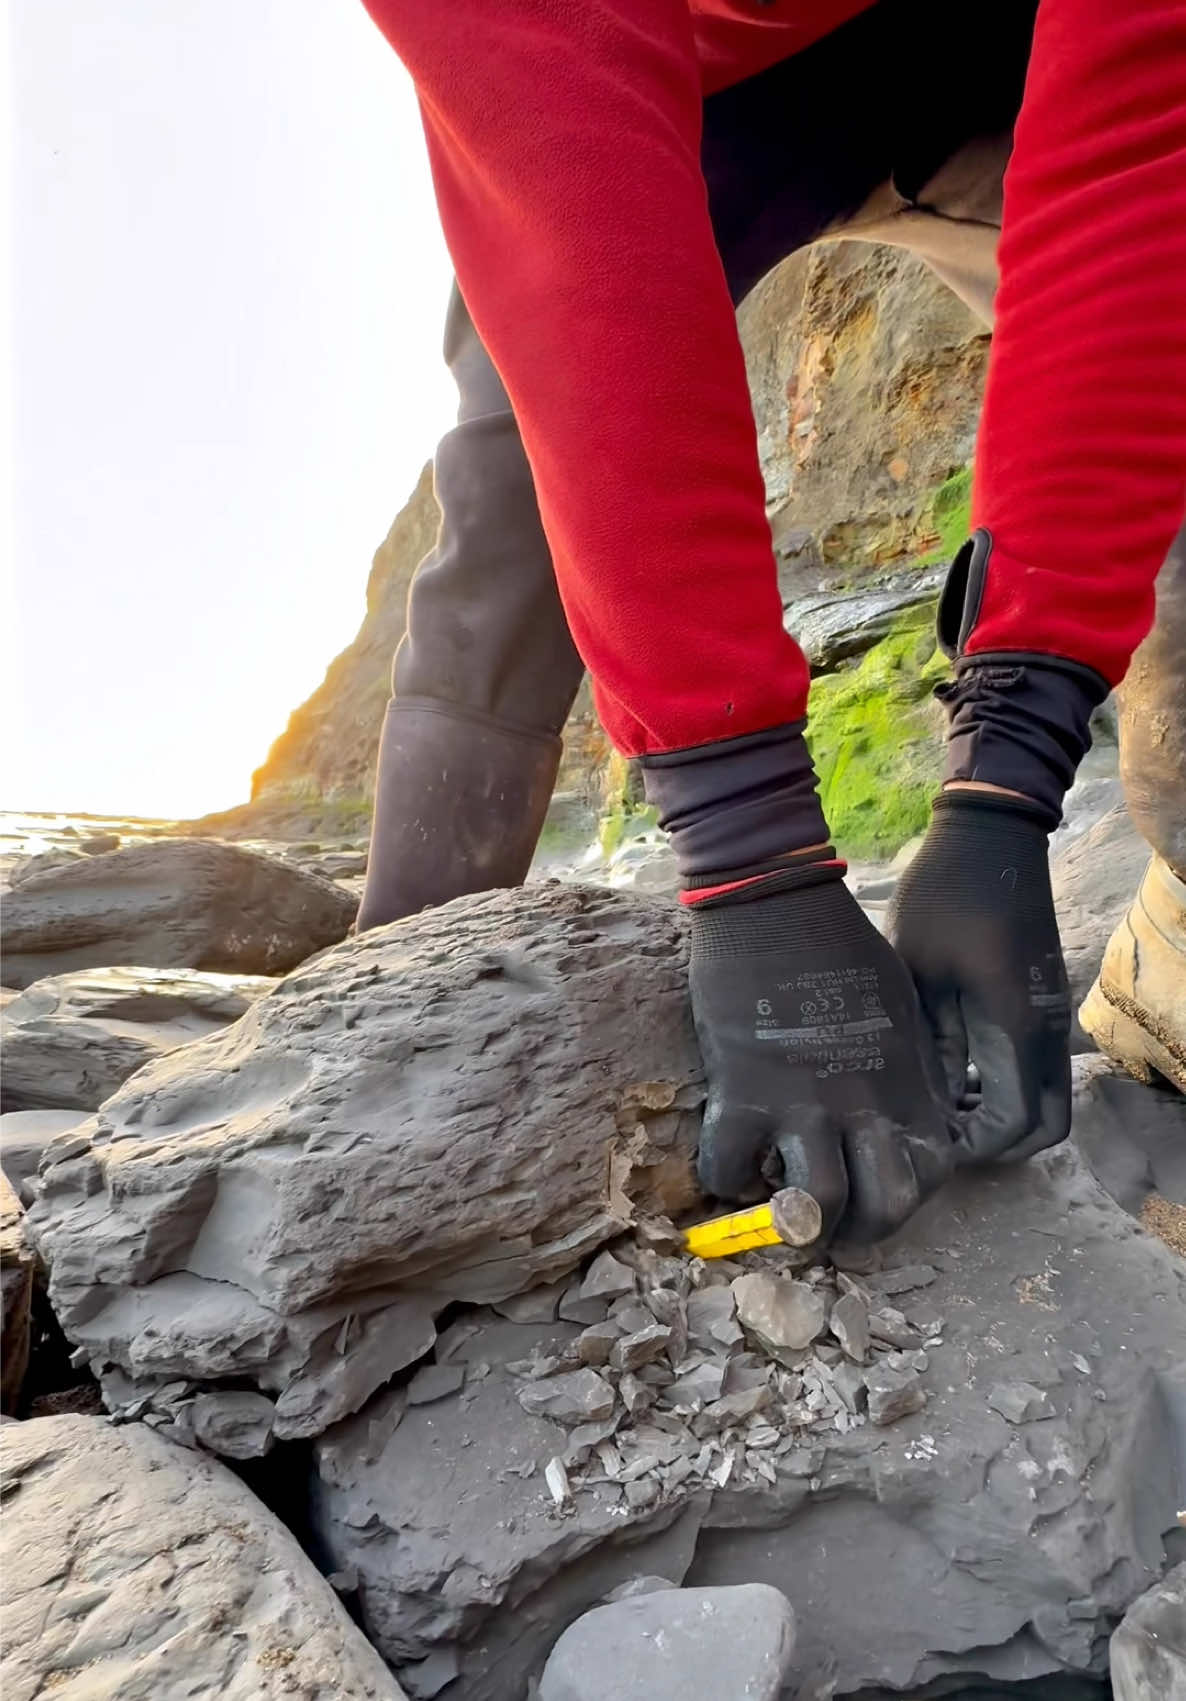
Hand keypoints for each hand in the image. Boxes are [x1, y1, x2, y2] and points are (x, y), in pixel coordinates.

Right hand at [688, 865, 956, 1244]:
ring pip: (815, 1208)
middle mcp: (863, 1105)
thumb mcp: (901, 1008)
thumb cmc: (841, 942)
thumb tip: (899, 1109)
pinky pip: (728, 1171)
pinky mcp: (741, 1092)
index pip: (932, 1175)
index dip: (906, 1194)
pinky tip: (729, 1164)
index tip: (876, 1184)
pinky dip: (725, 1182)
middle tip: (828, 1221)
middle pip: (883, 1210)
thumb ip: (906, 1069)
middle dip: (858, 1231)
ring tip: (776, 1208)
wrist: (775, 901)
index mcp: (906, 1084)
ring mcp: (802, 1104)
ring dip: (797, 1223)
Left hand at [889, 790, 1071, 1162]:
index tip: (928, 1137)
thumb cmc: (943, 892)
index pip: (1016, 1122)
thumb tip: (917, 1101)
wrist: (991, 834)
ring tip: (941, 1103)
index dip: (973, 1145)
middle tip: (942, 1134)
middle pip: (1045, 1125)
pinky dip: (1006, 1085)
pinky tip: (952, 1069)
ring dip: (1003, 1114)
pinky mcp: (1043, 1002)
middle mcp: (1046, 1029)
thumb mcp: (914, 967)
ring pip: (1046, 1097)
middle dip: (998, 1144)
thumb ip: (922, 1037)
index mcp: (1016, 1024)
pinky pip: (1037, 1068)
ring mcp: (1051, 1015)